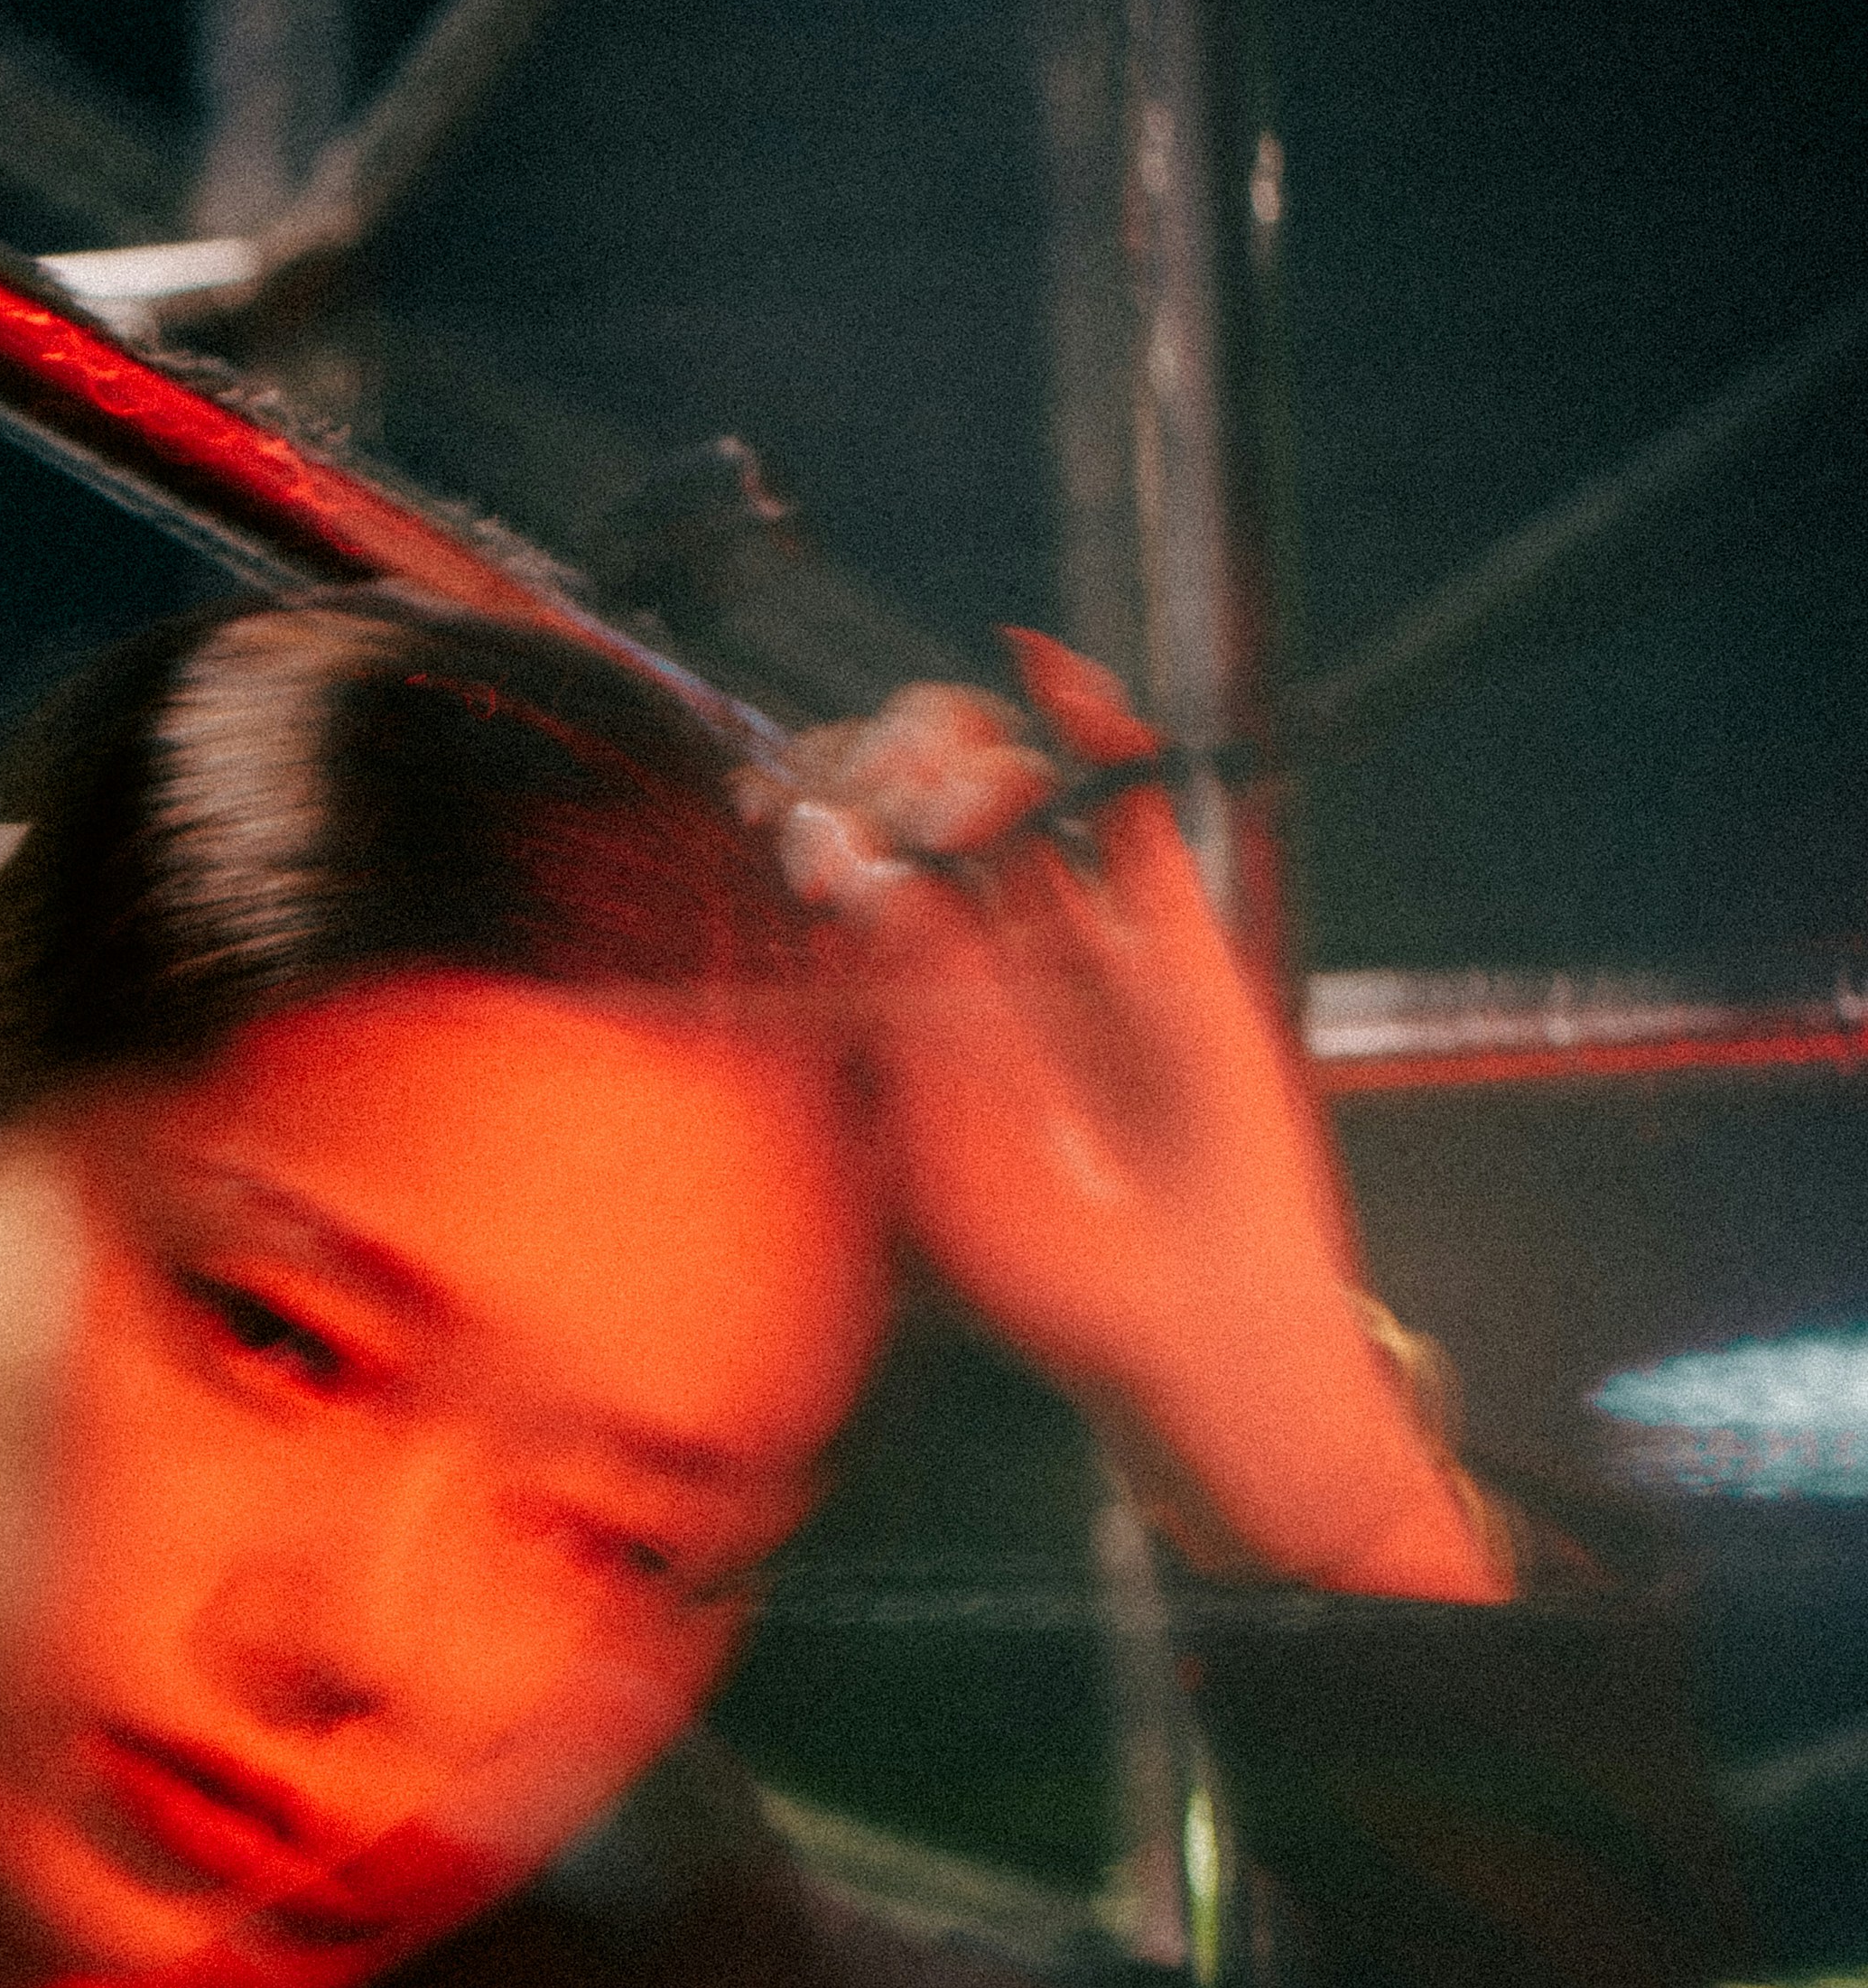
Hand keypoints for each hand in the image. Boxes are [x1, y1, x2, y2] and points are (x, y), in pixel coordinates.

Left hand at [765, 633, 1506, 1603]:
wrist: (1196, 1313)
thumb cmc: (1045, 1269)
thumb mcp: (933, 1137)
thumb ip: (898, 1001)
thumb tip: (853, 856)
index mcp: (891, 1017)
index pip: (831, 878)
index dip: (807, 822)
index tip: (791, 818)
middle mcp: (973, 964)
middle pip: (906, 809)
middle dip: (885, 771)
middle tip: (894, 805)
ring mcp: (1070, 936)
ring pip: (1006, 785)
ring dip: (969, 749)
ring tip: (975, 792)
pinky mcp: (1169, 924)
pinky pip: (1126, 796)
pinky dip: (1091, 723)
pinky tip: (1046, 674)